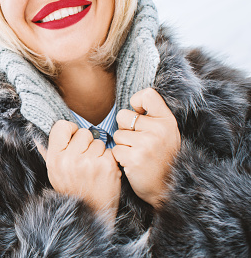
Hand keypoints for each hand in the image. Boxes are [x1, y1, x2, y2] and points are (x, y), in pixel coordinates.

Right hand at [37, 120, 121, 223]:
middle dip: (86, 143)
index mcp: (54, 158)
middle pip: (83, 132)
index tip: (73, 138)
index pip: (61, 126)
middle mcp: (70, 159)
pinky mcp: (107, 166)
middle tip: (85, 158)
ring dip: (98, 152)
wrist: (91, 212)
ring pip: (98, 141)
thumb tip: (38, 136)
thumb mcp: (54, 172)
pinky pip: (109, 151)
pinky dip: (108, 159)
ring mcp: (89, 162)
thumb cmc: (72, 190)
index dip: (70, 130)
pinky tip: (103, 171)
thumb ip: (48, 152)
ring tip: (93, 167)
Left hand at [112, 88, 180, 207]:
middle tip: (138, 142)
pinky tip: (133, 163)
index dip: (137, 102)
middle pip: (123, 116)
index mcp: (167, 120)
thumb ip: (152, 117)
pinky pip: (115, 150)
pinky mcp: (135, 158)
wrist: (168, 189)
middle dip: (125, 129)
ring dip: (122, 145)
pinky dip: (120, 157)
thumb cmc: (162, 158)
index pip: (147, 95)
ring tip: (137, 154)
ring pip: (117, 134)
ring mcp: (146, 144)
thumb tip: (132, 105)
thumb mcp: (166, 133)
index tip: (139, 114)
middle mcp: (158, 130)